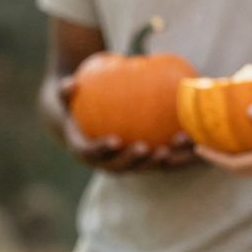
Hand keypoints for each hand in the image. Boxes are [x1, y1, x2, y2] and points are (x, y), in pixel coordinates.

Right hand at [58, 77, 197, 174]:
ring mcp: (122, 163)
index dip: (102, 149)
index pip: (91, 153)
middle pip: (118, 167)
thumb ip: (64, 91)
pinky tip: (187, 142)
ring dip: (156, 162)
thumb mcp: (63, 96)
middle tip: (146, 148)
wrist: (80, 121)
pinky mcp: (139, 160)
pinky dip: (171, 155)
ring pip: (141, 167)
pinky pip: (156, 159)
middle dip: (133, 161)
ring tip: (171, 149)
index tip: (115, 140)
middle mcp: (103, 162)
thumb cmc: (72, 104)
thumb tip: (69, 84)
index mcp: (83, 149)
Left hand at [194, 108, 251, 179]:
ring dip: (235, 160)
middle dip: (220, 161)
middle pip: (239, 170)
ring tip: (224, 144)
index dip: (214, 159)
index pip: (235, 165)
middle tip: (205, 147)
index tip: (199, 148)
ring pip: (251, 169)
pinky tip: (251, 142)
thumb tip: (248, 110)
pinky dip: (250, 156)